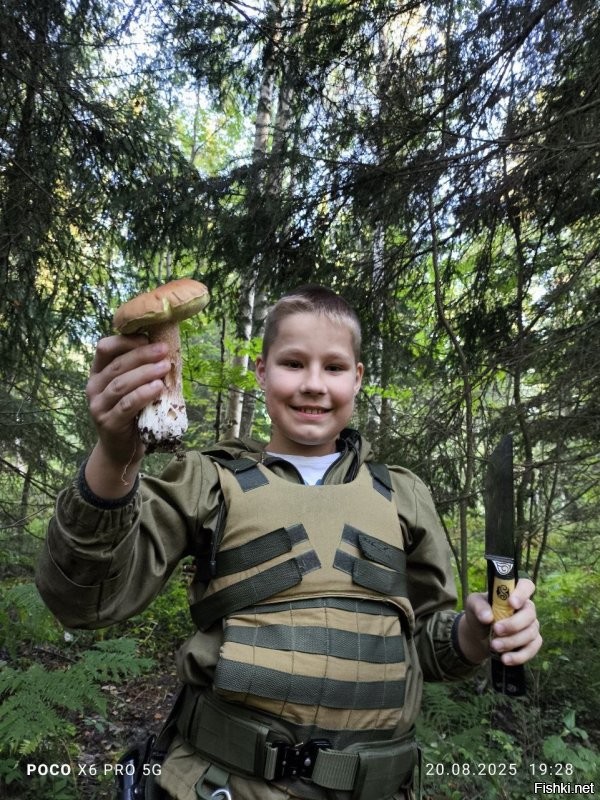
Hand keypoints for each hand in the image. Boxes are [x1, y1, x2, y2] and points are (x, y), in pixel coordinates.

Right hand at [84, 335, 169, 495]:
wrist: (122, 449)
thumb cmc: (132, 412)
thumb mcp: (133, 388)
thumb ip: (140, 370)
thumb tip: (166, 349)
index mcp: (98, 372)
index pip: (105, 348)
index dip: (126, 341)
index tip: (149, 338)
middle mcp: (94, 387)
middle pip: (117, 364)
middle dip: (142, 355)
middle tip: (164, 350)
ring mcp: (98, 406)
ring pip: (121, 384)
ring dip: (145, 373)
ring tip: (165, 367)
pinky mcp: (108, 422)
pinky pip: (126, 405)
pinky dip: (143, 394)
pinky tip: (158, 387)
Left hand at [459, 578, 541, 665]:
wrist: (478, 634)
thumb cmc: (479, 612)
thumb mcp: (473, 604)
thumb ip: (478, 606)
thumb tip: (487, 617)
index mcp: (514, 593)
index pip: (526, 586)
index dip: (522, 593)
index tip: (511, 603)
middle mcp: (526, 608)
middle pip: (530, 614)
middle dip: (513, 624)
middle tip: (496, 630)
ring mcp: (531, 625)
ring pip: (530, 633)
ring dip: (512, 642)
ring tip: (494, 646)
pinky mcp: (532, 642)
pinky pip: (532, 649)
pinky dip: (519, 656)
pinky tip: (505, 659)